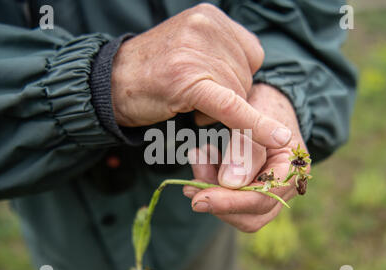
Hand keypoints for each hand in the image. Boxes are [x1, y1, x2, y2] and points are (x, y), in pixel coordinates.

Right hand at [111, 3, 291, 147]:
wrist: (110, 83)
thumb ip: (220, 52)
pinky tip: (275, 137)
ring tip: (184, 99)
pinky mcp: (189, 81)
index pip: (251, 54)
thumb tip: (249, 76)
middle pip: (245, 75)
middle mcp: (205, 27)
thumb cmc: (151, 71)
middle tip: (191, 94)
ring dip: (216, 109)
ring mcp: (196, 52)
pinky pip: (231, 105)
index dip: (239, 77)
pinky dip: (253, 124)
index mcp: (209, 17)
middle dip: (226, 94)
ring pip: (238, 94)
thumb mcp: (189, 48)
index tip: (214, 85)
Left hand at [183, 83, 310, 231]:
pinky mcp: (249, 188)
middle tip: (190, 185)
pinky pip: (229, 197)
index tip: (200, 199)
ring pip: (236, 211)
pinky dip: (210, 182)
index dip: (231, 203)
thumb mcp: (254, 119)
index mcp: (292, 170)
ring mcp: (266, 191)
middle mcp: (283, 188)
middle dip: (218, 202)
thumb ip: (244, 151)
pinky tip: (202, 159)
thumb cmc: (263, 106)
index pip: (263, 199)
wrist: (265, 101)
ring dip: (210, 190)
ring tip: (197, 158)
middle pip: (250, 217)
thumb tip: (228, 184)